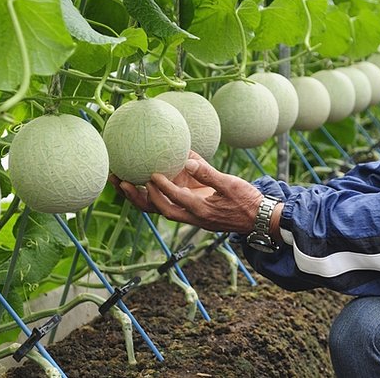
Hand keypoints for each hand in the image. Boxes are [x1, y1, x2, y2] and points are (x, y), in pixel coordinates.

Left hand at [113, 151, 261, 232]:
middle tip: (122, 182)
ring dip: (140, 198)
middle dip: (138, 197)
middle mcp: (191, 216)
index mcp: (201, 210)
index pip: (177, 199)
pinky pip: (168, 204)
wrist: (257, 219)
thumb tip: (188, 160)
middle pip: (158, 209)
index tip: (151, 175)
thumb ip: (208, 174)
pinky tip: (142, 183)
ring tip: (122, 183)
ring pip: (159, 209)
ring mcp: (190, 216)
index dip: (163, 188)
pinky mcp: (191, 212)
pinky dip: (153, 196)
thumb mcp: (230, 184)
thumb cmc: (246, 201)